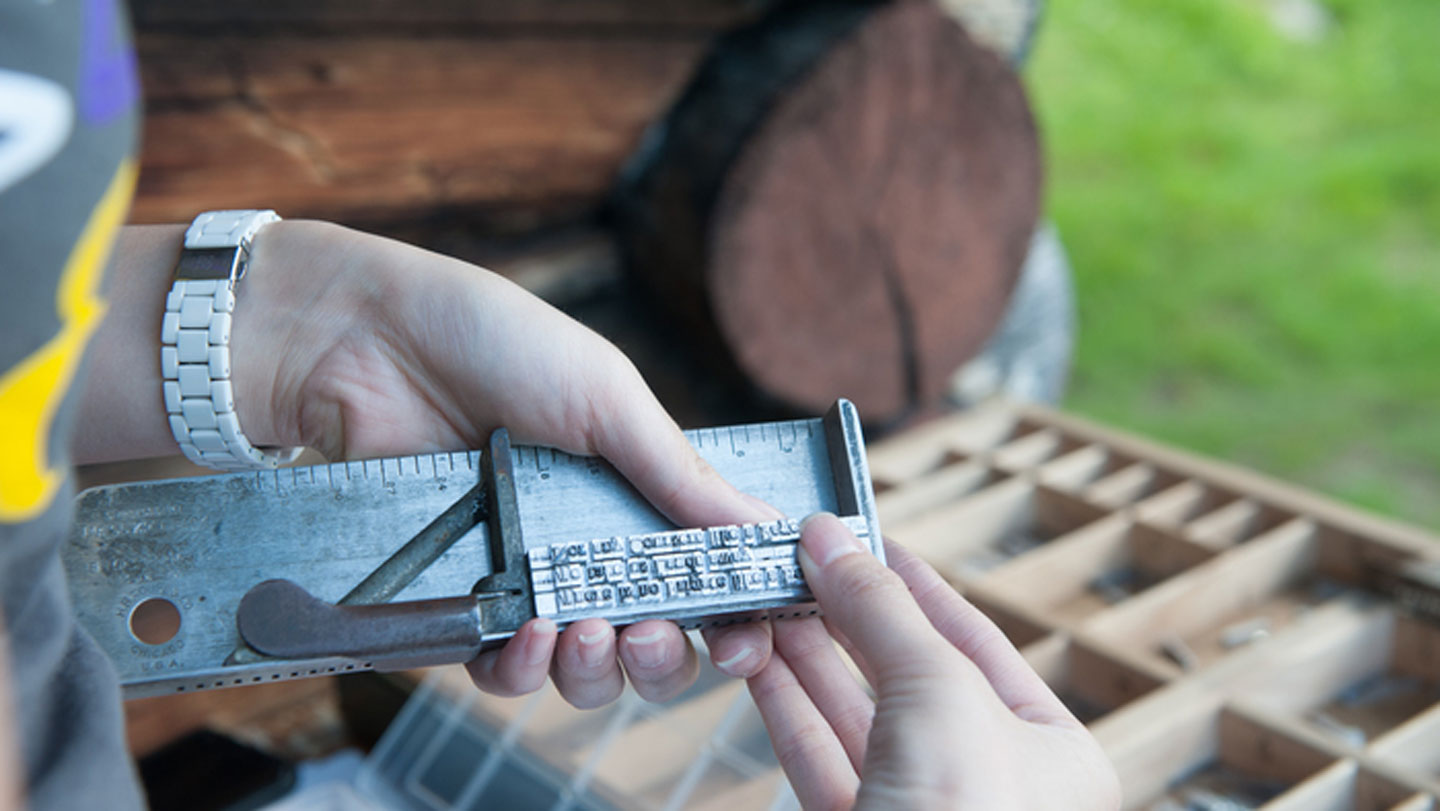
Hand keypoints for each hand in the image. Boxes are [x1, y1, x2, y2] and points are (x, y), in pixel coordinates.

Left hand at [80, 221, 778, 704]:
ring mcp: (518, 580)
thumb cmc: (492, 342)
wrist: (365, 338)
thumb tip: (767, 528)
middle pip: (648, 644)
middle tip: (653, 631)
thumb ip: (680, 474)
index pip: (698, 578)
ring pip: (579, 671)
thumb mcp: (606, 398)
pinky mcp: (452, 601)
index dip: (730, 616)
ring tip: (592, 633)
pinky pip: (496, 670)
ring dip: (597, 670)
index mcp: (634, 496)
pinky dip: (520, 668)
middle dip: (663, 658)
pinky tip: (527, 632)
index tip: (745, 632)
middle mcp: (583, 548)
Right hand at [749, 514, 1119, 809]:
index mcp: (1049, 750)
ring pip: (853, 716)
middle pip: (904, 673)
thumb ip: (881, 610)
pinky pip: (818, 758)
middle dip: (846, 614)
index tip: (861, 539)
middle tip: (797, 560)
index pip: (972, 639)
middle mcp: (987, 784)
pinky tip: (760, 662)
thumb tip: (831, 541)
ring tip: (766, 598)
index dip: (911, 584)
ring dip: (805, 653)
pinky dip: (786, 708)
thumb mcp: (938, 690)